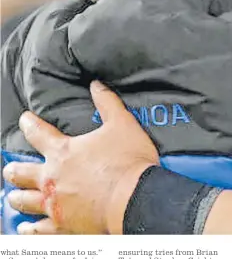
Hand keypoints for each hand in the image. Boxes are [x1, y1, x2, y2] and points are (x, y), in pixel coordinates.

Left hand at [2, 81, 159, 234]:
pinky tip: (26, 228)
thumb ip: (107, 103)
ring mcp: (55, 204)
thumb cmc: (128, 161)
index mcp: (63, 152)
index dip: (29, 124)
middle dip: (14, 169)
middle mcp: (51, 178)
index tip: (24, 119)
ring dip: (18, 197)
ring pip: (25, 201)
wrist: (135, 199)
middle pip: (22, 172)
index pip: (38, 134)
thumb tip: (96, 85)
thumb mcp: (122, 124)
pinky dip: (30, 229)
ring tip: (13, 196)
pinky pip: (39, 230)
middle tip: (10, 168)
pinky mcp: (63, 226)